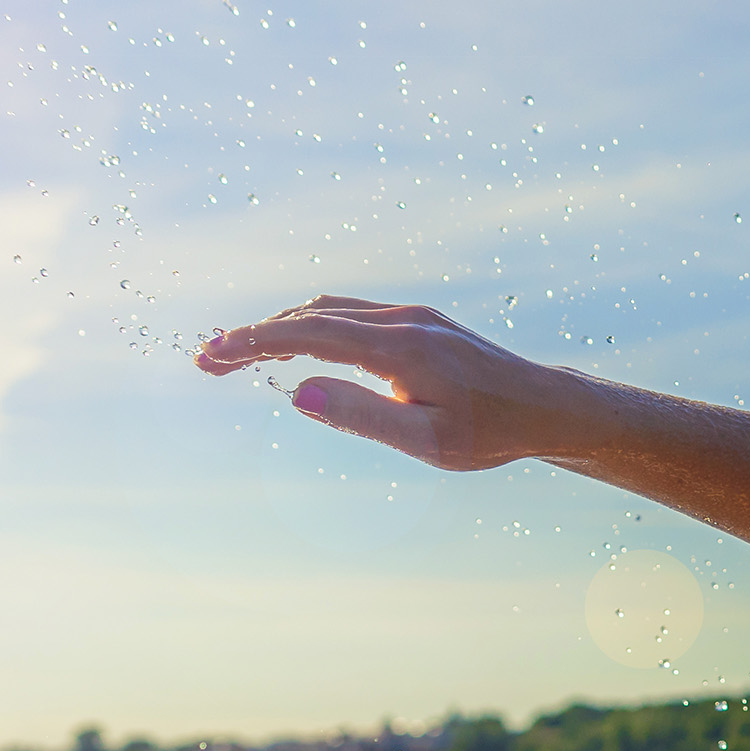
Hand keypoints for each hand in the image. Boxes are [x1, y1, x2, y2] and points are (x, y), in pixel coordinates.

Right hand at [193, 296, 589, 472]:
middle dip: (253, 336)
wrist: (543, 408)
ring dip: (280, 328)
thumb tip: (297, 392)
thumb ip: (362, 416)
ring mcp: (412, 316)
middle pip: (310, 316)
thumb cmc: (489, 434)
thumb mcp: (426, 440)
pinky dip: (312, 326)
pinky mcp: (419, 322)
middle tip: (206, 362)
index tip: (210, 356)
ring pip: (329, 310)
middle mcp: (402, 320)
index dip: (253, 342)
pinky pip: (352, 314)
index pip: (308, 334)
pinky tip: (296, 347)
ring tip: (238, 355)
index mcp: (399, 347)